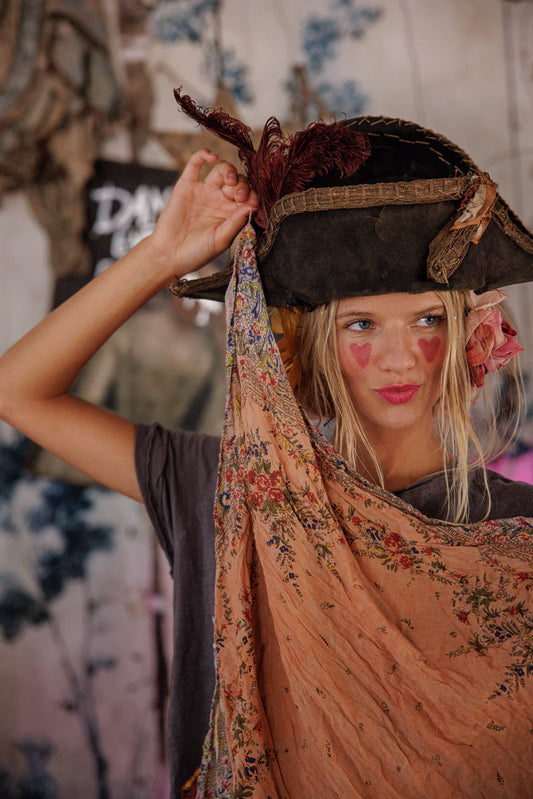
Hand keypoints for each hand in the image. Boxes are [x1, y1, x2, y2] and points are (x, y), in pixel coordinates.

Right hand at [146, 149, 258, 279]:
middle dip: (242, 185)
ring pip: (222, 170)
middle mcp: (220, 200)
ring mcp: (204, 191)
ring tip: (230, 182)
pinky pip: (195, 163)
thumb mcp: (220, 240)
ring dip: (229, 171)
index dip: (252, 196)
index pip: (248, 196)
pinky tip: (212, 157)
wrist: (169, 255)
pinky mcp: (186, 185)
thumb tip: (251, 206)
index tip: (252, 203)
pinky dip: (204, 155)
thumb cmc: (196, 253)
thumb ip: (235, 222)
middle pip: (238, 181)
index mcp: (231, 213)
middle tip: (240, 196)